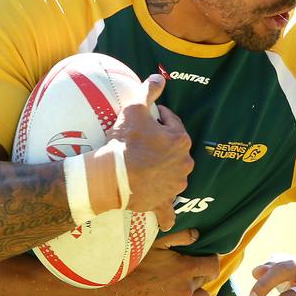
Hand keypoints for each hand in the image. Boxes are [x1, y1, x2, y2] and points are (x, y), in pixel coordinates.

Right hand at [98, 228, 215, 295]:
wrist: (114, 292)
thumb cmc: (133, 264)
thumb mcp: (154, 243)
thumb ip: (179, 237)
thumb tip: (196, 235)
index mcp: (185, 270)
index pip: (213, 266)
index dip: (211, 260)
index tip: (205, 257)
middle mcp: (187, 290)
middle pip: (206, 282)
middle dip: (200, 274)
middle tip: (187, 268)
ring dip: (196, 292)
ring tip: (183, 285)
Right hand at [107, 74, 193, 230]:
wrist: (111, 175)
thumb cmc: (124, 142)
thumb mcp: (134, 109)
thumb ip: (149, 90)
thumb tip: (159, 76)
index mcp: (180, 139)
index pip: (171, 123)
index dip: (158, 119)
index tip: (146, 120)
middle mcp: (184, 163)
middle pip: (174, 150)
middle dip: (162, 146)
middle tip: (142, 143)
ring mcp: (175, 184)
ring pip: (173, 175)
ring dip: (164, 172)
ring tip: (145, 168)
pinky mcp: (163, 201)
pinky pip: (168, 210)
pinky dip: (167, 213)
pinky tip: (167, 219)